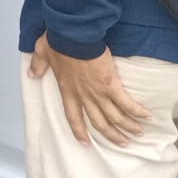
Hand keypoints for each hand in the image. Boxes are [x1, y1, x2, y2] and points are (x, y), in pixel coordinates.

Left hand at [28, 32, 149, 146]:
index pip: (73, 117)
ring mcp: (98, 92)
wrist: (73, 34)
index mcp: (67, 90)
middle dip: (112, 135)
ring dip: (127, 126)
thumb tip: (31, 74)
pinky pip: (126, 102)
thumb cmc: (58, 41)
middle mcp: (84, 96)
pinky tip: (146, 116)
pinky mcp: (111, 84)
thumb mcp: (42, 53)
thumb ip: (38, 65)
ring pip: (114, 116)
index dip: (78, 130)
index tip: (85, 142)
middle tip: (123, 143)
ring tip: (137, 133)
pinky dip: (136, 111)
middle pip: (99, 122)